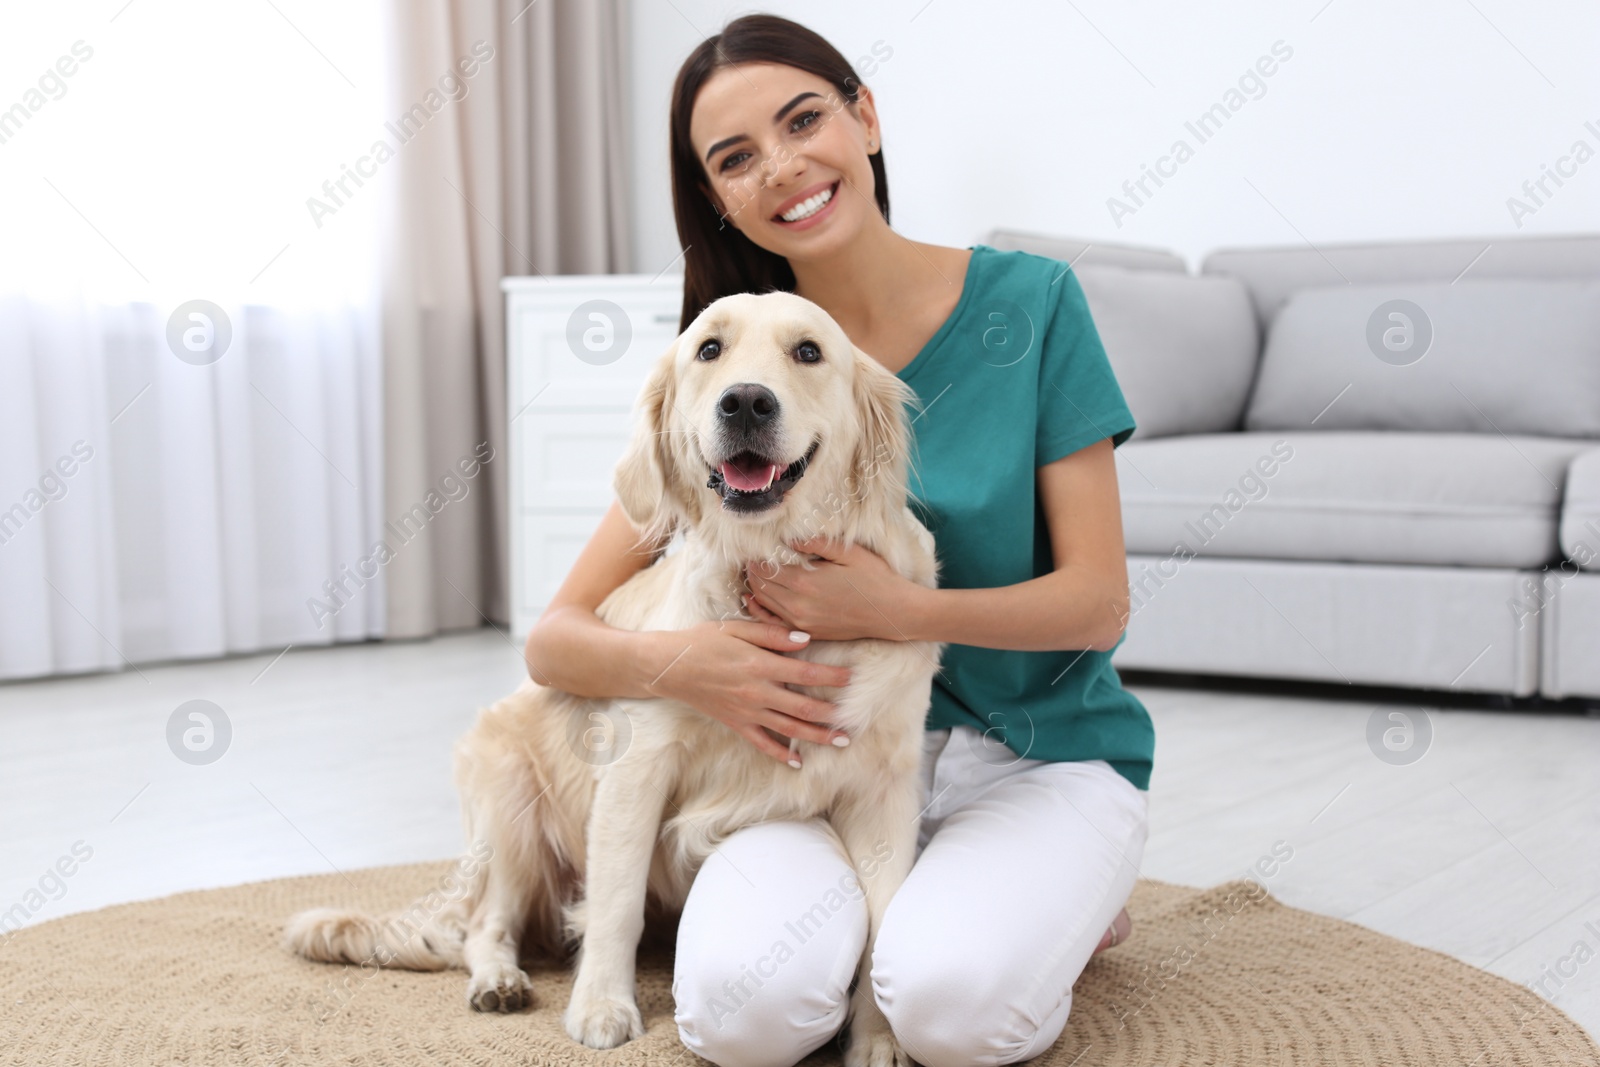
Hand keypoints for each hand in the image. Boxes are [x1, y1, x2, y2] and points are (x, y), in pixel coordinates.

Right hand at [643, 620, 853, 766]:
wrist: (669, 666)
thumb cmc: (702, 642)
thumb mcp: (736, 628)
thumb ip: (772, 635)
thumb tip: (805, 640)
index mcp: (759, 665)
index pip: (805, 672)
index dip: (831, 676)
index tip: (852, 678)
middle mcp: (757, 692)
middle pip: (803, 707)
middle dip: (832, 713)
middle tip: (855, 718)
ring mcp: (747, 712)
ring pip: (789, 729)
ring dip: (816, 736)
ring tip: (840, 741)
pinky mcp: (736, 724)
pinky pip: (761, 743)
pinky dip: (779, 754)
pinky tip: (796, 762)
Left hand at [743, 536, 919, 641]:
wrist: (893, 613)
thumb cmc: (874, 578)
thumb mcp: (848, 552)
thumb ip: (816, 543)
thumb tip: (788, 538)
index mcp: (806, 583)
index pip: (766, 568)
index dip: (756, 556)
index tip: (755, 546)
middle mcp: (799, 606)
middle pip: (761, 586)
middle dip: (753, 570)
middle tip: (752, 556)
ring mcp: (802, 623)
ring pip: (764, 603)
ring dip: (755, 587)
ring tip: (754, 571)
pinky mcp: (808, 633)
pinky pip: (773, 622)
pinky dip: (760, 610)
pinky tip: (754, 599)